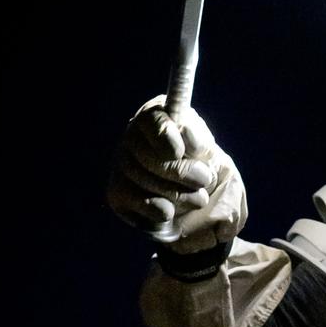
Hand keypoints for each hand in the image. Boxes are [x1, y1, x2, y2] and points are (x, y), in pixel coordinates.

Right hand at [107, 96, 246, 251]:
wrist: (197, 200)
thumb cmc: (203, 168)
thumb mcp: (208, 153)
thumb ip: (199, 142)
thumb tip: (185, 131)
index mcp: (156, 117)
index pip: (153, 121)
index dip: (166, 136)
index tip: (179, 152)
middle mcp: (133, 137)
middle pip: (150, 156)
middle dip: (182, 173)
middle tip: (204, 180)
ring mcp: (121, 165)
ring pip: (146, 182)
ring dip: (180, 195)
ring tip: (199, 198)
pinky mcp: (117, 194)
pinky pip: (140, 202)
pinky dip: (162, 209)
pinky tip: (172, 210)